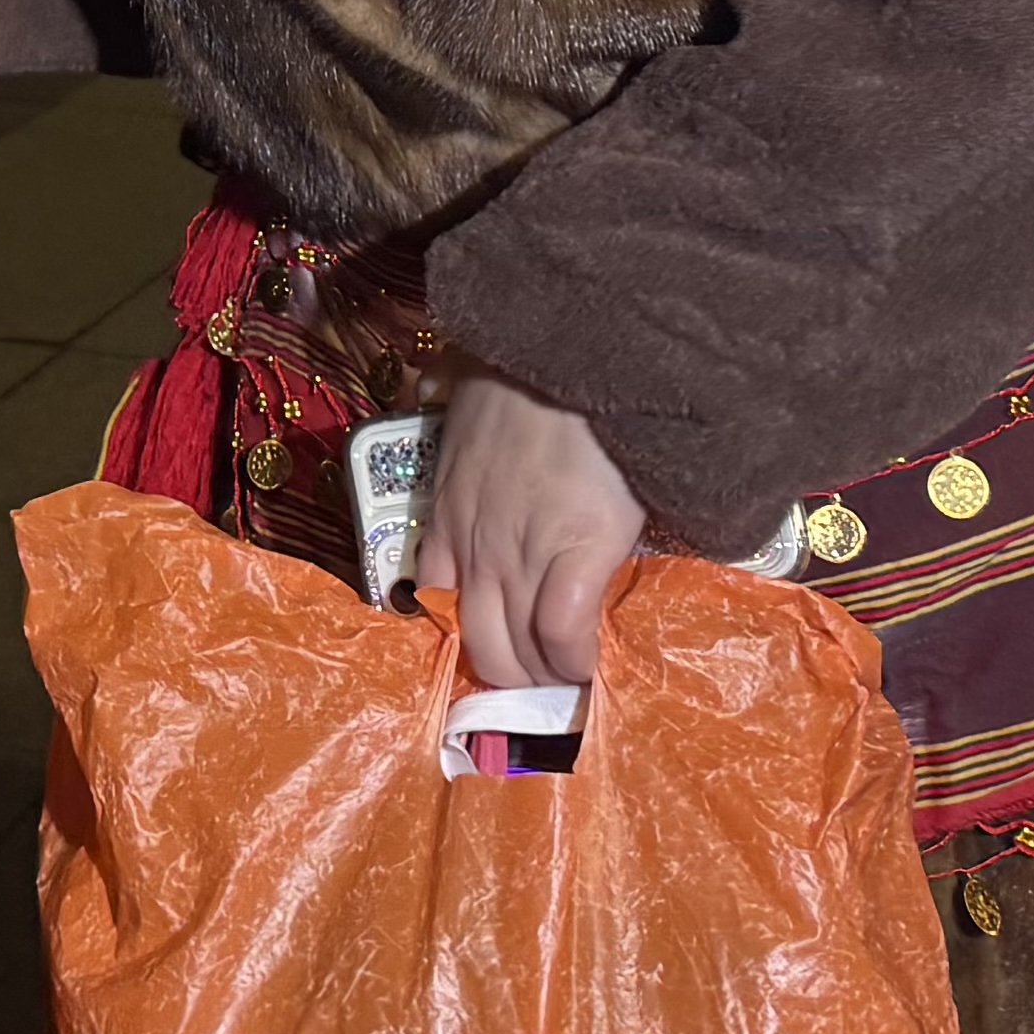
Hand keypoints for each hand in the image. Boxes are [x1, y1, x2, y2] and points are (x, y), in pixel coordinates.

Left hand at [405, 370, 644, 692]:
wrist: (579, 357)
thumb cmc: (526, 372)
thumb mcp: (463, 394)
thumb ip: (450, 412)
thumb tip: (439, 392)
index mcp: (445, 514)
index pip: (436, 602)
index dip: (468, 634)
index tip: (498, 643)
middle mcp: (474, 549)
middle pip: (479, 645)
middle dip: (511, 672)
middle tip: (545, 672)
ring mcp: (519, 558)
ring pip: (518, 653)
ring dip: (547, 675)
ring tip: (574, 676)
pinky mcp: (575, 559)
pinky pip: (565, 637)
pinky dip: (578, 660)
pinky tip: (597, 664)